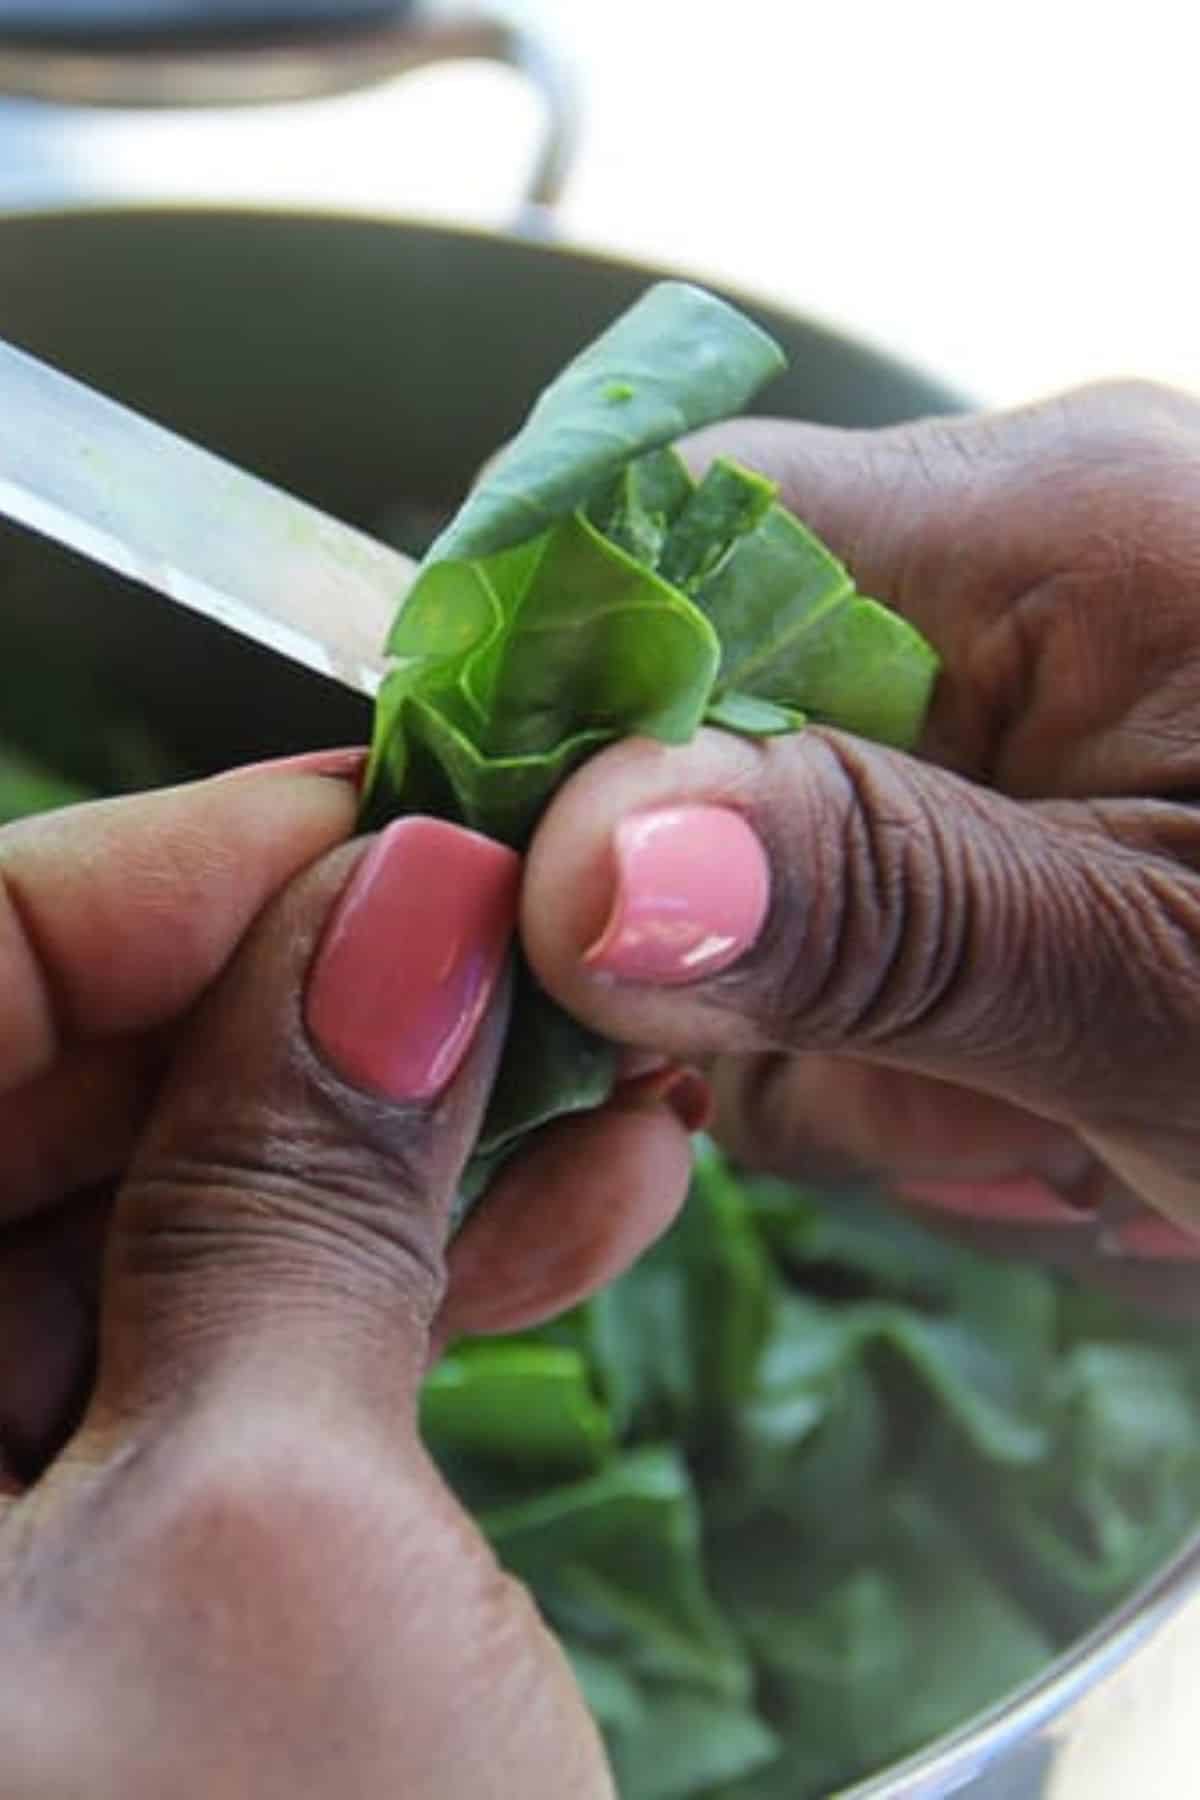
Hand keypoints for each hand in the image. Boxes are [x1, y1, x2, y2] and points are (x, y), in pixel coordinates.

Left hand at [0, 761, 703, 1794]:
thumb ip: (305, 1186)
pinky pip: (185, 1369)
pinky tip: (558, 1207)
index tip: (390, 817)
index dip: (153, 887)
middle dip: (293, 1015)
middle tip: (516, 935)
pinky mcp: (52, 1599)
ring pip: (129, 1238)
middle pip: (25, 1118)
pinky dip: (361, 1289)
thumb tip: (401, 905)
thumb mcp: (274, 1545)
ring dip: (369, 1149)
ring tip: (593, 1079)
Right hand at [521, 381, 1199, 1309]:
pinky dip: (879, 1058)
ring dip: (826, 1038)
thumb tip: (567, 870)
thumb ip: (880, 909)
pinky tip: (1014, 1117)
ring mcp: (1014, 708)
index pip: (672, 535)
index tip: (525, 937)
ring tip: (1013, 1123)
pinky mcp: (1018, 822)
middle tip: (888, 1091)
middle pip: (689, 726)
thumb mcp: (1167, 991)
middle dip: (728, 946)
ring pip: (746, 863)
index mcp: (1059, 523)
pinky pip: (835, 924)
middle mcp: (1014, 576)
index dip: (553, 720)